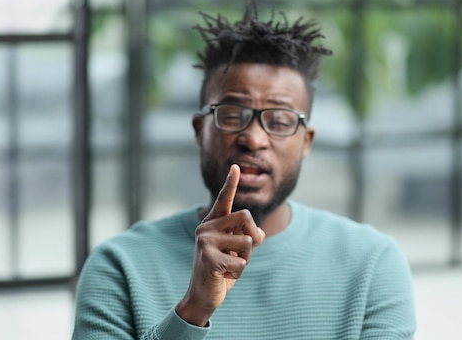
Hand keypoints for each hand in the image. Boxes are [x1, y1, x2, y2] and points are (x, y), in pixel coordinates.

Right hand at [176, 164, 264, 325]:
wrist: (204, 295)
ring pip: (246, 241)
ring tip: (228, 266)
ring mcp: (204, 240)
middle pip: (246, 217)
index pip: (224, 199)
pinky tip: (223, 275)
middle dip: (252, 238)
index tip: (236, 166)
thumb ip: (248, 236)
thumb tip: (257, 234)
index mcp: (213, 222)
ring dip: (244, 259)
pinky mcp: (207, 256)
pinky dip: (238, 271)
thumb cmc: (224, 269)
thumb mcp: (239, 249)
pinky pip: (240, 261)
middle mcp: (206, 227)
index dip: (231, 183)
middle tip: (240, 255)